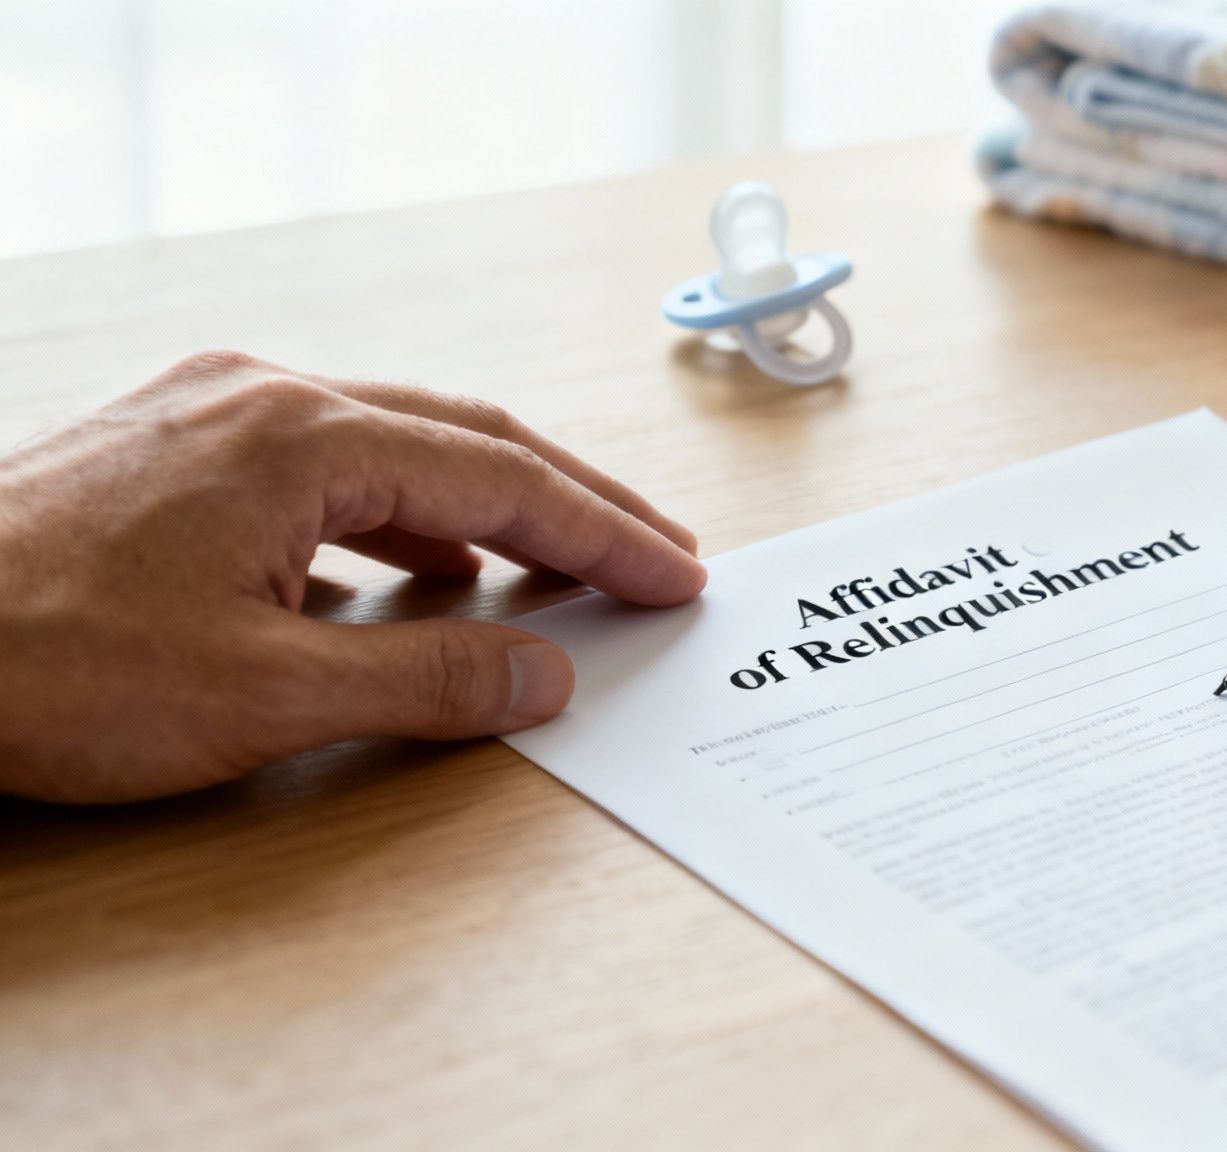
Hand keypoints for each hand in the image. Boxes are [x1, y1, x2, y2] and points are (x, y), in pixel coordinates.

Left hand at [0, 352, 705, 802]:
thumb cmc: (45, 664)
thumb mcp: (265, 694)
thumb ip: (430, 676)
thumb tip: (550, 673)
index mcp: (302, 437)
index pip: (502, 479)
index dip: (604, 533)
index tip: (677, 574)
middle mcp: (264, 398)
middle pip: (466, 439)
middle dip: (571, 503)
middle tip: (656, 556)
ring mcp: (211, 413)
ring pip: (398, 446)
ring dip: (489, 507)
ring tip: (562, 567)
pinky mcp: (171, 448)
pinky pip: (327, 466)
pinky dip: (402, 517)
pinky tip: (420, 569)